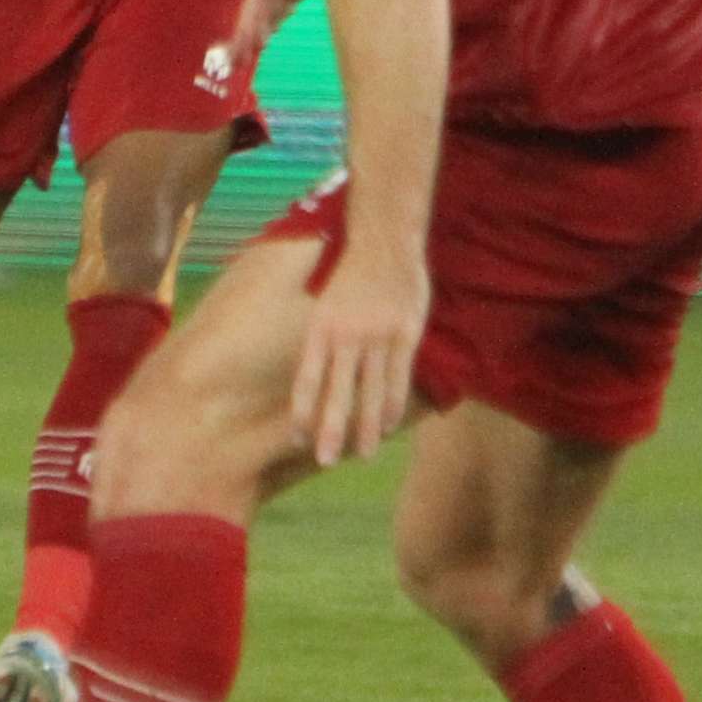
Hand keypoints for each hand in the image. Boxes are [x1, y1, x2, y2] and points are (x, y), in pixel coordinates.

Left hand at [293, 240, 426, 467]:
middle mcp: (345, 335)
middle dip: (331, 431)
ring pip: (370, 391)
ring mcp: (376, 336)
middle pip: (337, 392)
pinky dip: (391, 405)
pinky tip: (387, 427)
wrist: (383, 240)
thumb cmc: (352, 274)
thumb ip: (324, 340)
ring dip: (365, 427)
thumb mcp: (327, 305)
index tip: (297, 440)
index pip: (307, 378)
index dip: (302, 411)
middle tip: (326, 462)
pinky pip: (397, 377)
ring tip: (362, 455)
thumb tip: (318, 375)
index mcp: (320, 328)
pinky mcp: (404, 334)